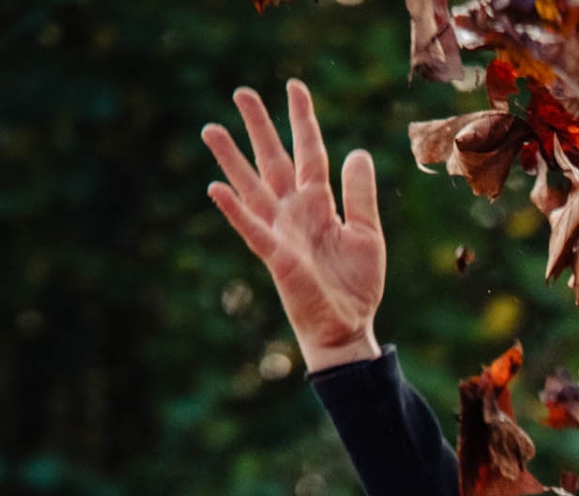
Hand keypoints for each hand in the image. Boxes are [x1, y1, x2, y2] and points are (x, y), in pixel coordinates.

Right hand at [202, 80, 385, 373]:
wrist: (348, 326)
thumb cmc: (356, 284)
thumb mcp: (367, 233)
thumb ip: (359, 194)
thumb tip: (357, 152)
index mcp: (319, 204)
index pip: (309, 153)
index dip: (302, 121)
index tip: (293, 87)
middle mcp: (295, 212)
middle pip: (274, 160)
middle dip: (259, 127)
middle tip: (241, 92)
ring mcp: (281, 232)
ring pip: (253, 187)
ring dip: (232, 159)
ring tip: (211, 129)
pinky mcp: (275, 257)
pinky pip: (251, 229)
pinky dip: (234, 210)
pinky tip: (215, 188)